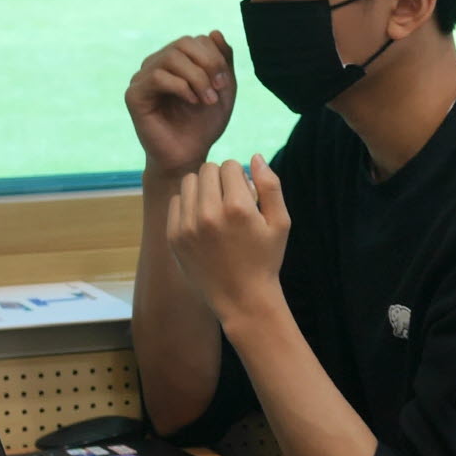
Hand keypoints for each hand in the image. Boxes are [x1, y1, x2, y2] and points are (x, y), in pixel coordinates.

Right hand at [127, 31, 236, 172]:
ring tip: (207, 100)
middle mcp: (157, 65)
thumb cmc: (204, 124)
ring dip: (197, 78)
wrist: (189, 155)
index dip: (215, 56)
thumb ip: (223, 61)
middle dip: (208, 64)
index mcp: (177, 62)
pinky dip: (181, 87)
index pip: (196, 40)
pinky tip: (192, 102)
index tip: (225, 83)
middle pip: (183, 43)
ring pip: (171, 57)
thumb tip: (214, 32)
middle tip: (219, 88)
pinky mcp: (134, 95)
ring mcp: (143, 78)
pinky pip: (157, 77)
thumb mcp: (223, 89)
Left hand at [167, 157, 290, 322]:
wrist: (242, 299)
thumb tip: (255, 156)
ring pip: (189, 182)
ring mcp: (188, 226)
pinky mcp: (174, 237)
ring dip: (202, 188)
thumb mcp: (281, 223)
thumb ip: (271, 185)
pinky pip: (176, 201)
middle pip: (208, 169)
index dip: (241, 176)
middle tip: (231, 200)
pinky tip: (202, 220)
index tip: (246, 194)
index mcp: (238, 207)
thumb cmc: (265, 259)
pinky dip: (188, 204)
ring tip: (215, 207)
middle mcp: (209, 214)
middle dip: (221, 179)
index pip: (230, 165)